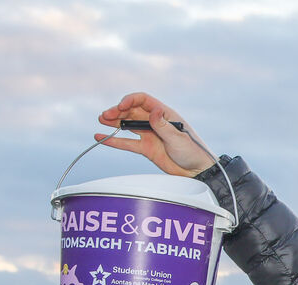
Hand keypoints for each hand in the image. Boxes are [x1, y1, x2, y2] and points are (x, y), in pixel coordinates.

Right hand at [96, 93, 216, 176]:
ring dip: (114, 122)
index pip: (143, 101)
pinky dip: (115, 140)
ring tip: (101, 120)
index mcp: (165, 114)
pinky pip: (128, 142)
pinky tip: (101, 137)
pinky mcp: (147, 148)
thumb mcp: (178, 138)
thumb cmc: (193, 152)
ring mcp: (150, 135)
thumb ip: (164, 126)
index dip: (130, 101)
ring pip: (128, 125)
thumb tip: (154, 111)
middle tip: (105, 116)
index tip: (120, 107)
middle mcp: (156, 122)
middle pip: (132, 111)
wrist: (197, 171)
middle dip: (118, 111)